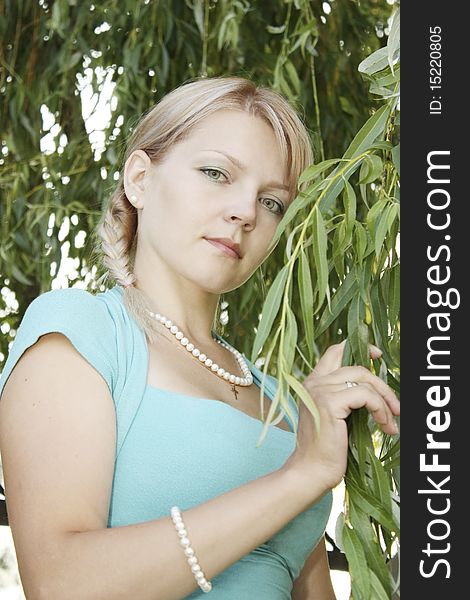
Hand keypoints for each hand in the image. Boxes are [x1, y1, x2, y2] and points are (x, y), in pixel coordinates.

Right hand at [283, 340, 399, 492]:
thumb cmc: (325, 449)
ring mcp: (320, 390)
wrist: (311, 470)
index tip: (377, 355)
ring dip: (385, 400)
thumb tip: (374, 387)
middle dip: (382, 384)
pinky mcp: (329, 403)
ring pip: (364, 380)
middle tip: (396, 406)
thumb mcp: (335, 415)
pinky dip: (380, 409)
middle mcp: (314, 382)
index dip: (358, 348)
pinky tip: (384, 425)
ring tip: (391, 421)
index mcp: (313, 382)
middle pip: (357, 367)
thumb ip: (345, 396)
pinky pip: (365, 395)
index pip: (335, 351)